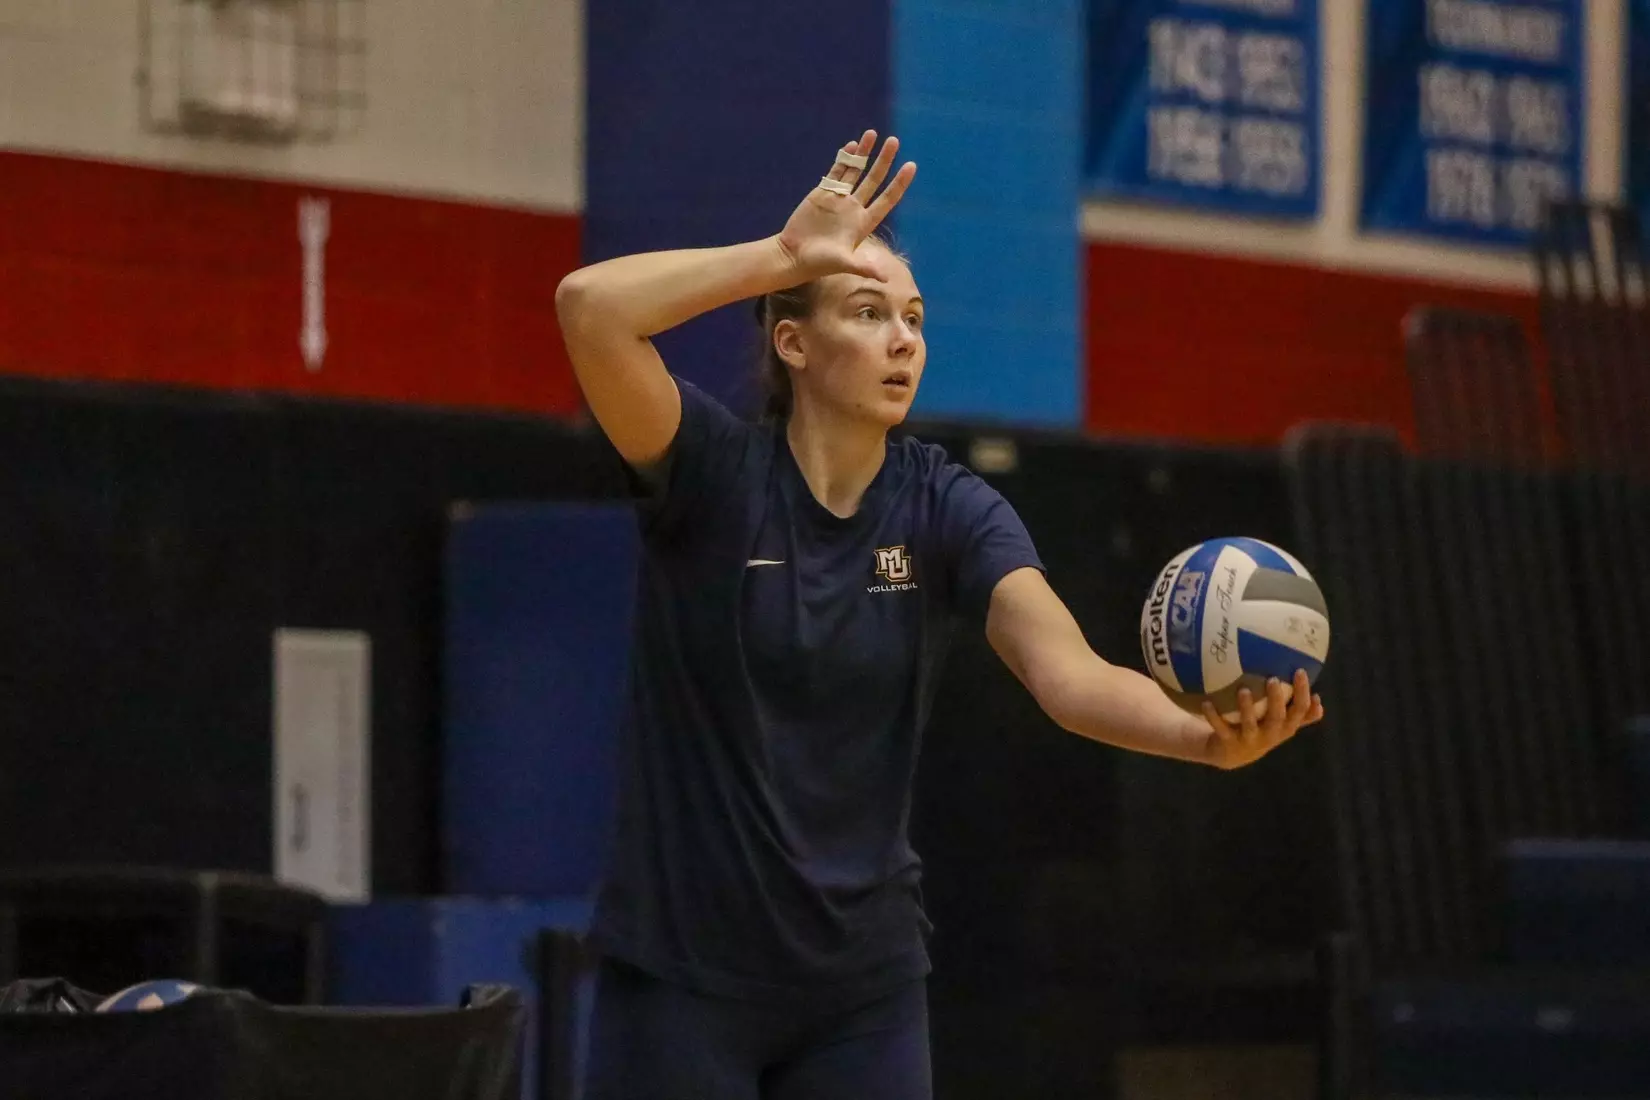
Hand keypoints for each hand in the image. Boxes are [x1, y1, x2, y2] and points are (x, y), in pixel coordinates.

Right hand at [776, 129, 916, 281]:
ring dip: (864, 153)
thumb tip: (884, 277)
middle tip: (895, 141)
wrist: (792, 256)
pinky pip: (836, 172)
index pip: (887, 199)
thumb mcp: (843, 263)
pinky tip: (852, 146)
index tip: (911, 166)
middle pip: (874, 180)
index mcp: (864, 223)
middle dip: (885, 161)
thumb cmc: (819, 263)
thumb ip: (863, 266)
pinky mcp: (822, 193)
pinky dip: (843, 159)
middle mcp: (854, 208)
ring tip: (872, 134)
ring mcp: (838, 199)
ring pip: (855, 171)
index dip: (899, 183)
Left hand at [1201, 669, 1323, 769]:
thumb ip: (1301, 715)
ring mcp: (1249, 740)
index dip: (1302, 693)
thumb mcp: (1282, 725)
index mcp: (1285, 727)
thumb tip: (1319, 701)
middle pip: (1277, 718)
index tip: (1299, 671)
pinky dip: (1213, 716)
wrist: (1232, 755)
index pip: (1300, 711)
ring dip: (1246, 708)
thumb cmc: (1261, 732)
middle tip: (1273, 679)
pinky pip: (1220, 728)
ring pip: (1249, 724)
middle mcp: (1270, 735)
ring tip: (1243, 690)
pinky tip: (1207, 703)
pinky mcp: (1228, 743)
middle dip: (1277, 699)